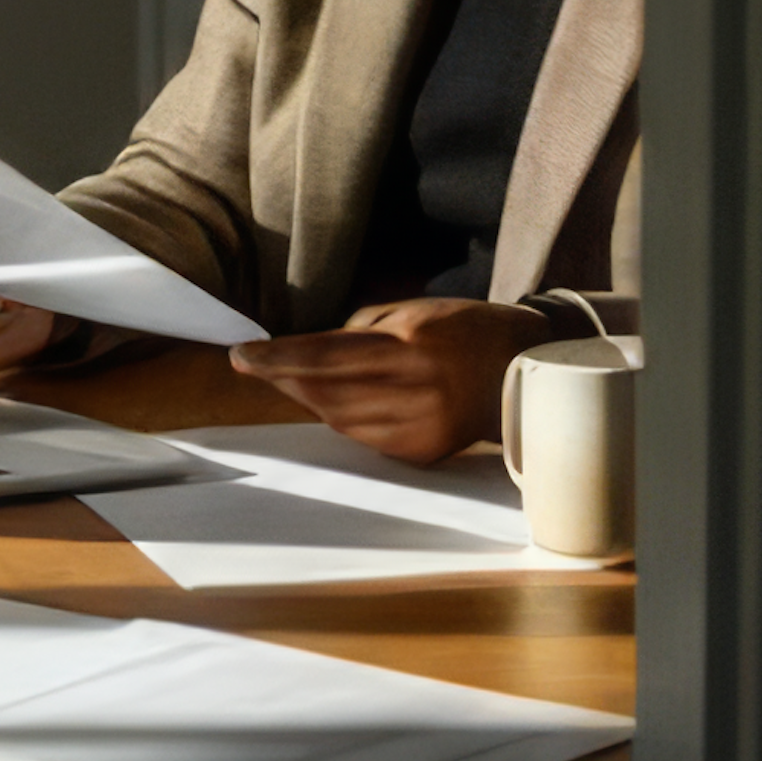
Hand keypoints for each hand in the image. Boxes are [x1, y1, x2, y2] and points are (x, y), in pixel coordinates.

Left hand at [225, 297, 552, 460]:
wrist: (520, 371)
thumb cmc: (466, 330)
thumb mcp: (416, 309)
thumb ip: (362, 328)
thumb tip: (314, 350)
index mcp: (411, 344)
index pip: (326, 353)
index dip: (278, 358)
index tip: (241, 357)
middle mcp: (414, 389)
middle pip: (325, 391)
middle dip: (285, 379)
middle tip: (258, 365)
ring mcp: (418, 426)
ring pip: (339, 418)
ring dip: (311, 398)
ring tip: (298, 379)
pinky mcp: (421, 451)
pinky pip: (363, 437)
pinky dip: (345, 418)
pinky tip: (346, 400)